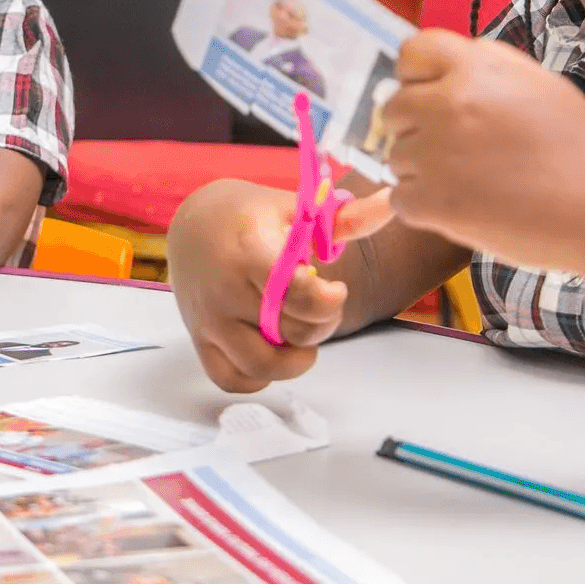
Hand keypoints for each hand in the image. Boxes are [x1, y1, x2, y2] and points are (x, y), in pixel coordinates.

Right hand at [167, 179, 391, 393]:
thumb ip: (344, 218)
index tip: (334, 289)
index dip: (330, 301)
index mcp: (251, 252)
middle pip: (291, 333)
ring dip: (293, 359)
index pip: (300, 297)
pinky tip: (271, 350)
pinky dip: (257, 377)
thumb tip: (391, 204)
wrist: (194, 223)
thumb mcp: (295, 208)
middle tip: (320, 308)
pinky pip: (232, 379)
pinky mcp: (200, 341)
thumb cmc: (250, 214)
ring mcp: (209, 320)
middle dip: (320, 325)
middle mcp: (226, 290)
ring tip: (298, 333)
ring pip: (262, 366)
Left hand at [380, 29, 584, 272]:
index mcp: (473, 69)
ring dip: (422, 170)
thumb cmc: (575, 146)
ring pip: (396, 157)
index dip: (416, 76)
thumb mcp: (535, 81)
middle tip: (457, 148)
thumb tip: (441, 65)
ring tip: (473, 181)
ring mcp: (434, 155)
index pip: (410, 53)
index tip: (429, 95)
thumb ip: (484, 64)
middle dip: (416, 127)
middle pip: (393, 109)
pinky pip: (401, 198)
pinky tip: (467, 206)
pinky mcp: (430, 203)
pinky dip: (425, 208)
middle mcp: (446, 105)